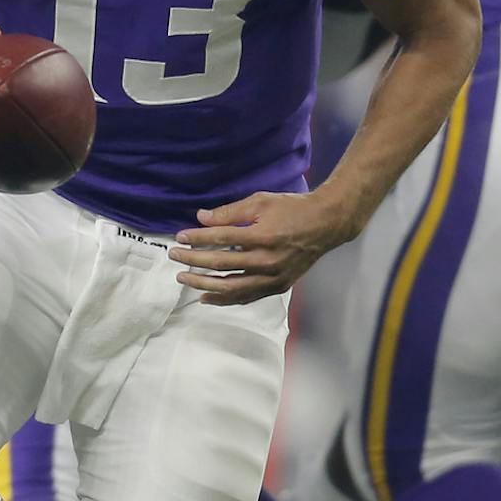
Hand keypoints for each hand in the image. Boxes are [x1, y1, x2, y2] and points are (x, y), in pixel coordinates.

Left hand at [170, 190, 358, 305]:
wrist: (326, 225)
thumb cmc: (293, 209)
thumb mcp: (261, 201)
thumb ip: (230, 212)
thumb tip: (201, 217)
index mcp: (262, 236)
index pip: (220, 238)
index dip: (197, 238)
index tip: (179, 237)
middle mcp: (267, 260)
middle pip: (221, 264)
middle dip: (193, 260)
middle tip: (175, 256)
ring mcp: (273, 277)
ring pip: (231, 287)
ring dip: (204, 284)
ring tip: (184, 278)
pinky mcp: (278, 286)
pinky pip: (246, 297)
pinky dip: (225, 299)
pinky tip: (207, 297)